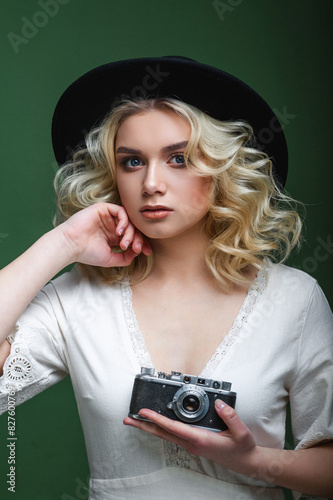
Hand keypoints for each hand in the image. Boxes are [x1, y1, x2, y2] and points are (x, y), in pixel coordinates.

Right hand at [58, 202, 150, 266]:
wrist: (71, 246)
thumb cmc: (87, 253)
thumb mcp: (111, 259)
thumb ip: (125, 258)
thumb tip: (138, 252)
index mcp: (113, 236)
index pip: (132, 236)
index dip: (142, 243)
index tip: (148, 252)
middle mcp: (112, 225)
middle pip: (133, 228)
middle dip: (138, 239)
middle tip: (136, 248)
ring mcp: (108, 217)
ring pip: (129, 220)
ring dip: (130, 232)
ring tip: (124, 243)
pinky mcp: (103, 209)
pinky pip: (121, 211)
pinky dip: (124, 221)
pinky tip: (118, 232)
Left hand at [124, 400, 258, 475]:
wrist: (246, 462)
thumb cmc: (242, 448)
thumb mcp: (241, 432)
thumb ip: (230, 417)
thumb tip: (218, 403)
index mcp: (200, 439)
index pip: (173, 427)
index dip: (157, 419)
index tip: (143, 411)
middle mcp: (192, 443)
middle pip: (162, 433)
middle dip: (144, 426)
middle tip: (128, 419)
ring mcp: (192, 445)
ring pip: (166, 435)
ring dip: (150, 427)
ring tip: (137, 420)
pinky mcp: (194, 443)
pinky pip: (173, 435)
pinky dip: (162, 428)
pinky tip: (158, 424)